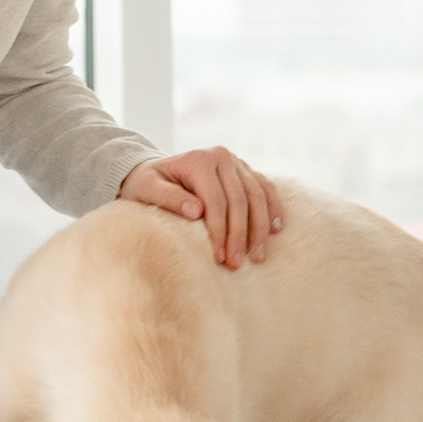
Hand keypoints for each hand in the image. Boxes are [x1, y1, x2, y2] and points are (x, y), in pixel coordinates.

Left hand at [119, 148, 282, 268]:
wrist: (156, 171)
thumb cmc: (147, 184)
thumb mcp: (147, 189)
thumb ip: (168, 198)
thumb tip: (196, 212)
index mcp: (199, 160)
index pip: (216, 200)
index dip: (219, 231)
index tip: (218, 258)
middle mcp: (221, 156)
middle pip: (240, 200)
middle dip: (240, 235)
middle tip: (236, 264)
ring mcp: (237, 162)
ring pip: (257, 196)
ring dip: (260, 228)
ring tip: (257, 256)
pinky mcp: (246, 170)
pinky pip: (266, 188)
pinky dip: (273, 208)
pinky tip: (275, 231)